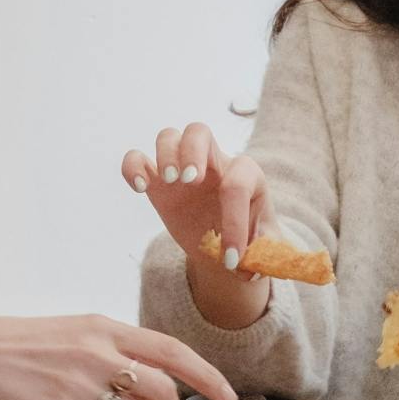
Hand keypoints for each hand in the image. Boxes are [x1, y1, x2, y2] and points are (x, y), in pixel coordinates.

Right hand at [0, 315, 238, 399]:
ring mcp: (78, 384)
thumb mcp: (70, 333)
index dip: (206, 375)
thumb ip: (107, 352)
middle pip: (163, 393)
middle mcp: (98, 352)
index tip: (228, 395)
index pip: (172, 350)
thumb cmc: (11, 347)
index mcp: (104, 328)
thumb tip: (142, 386)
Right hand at [123, 123, 276, 325]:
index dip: (235, 222)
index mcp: (247, 175)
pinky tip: (139, 187)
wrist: (223, 244)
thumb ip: (266, 256)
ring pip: (169, 136)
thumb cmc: (249, 239)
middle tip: (190, 179)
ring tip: (171, 182)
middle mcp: (214, 163)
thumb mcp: (266, 249)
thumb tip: (249, 268)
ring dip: (166, 155)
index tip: (230, 256)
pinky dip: (133, 166)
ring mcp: (183, 169)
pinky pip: (137, 158)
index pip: (238, 185)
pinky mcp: (157, 182)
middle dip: (193, 151)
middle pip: (199, 131)